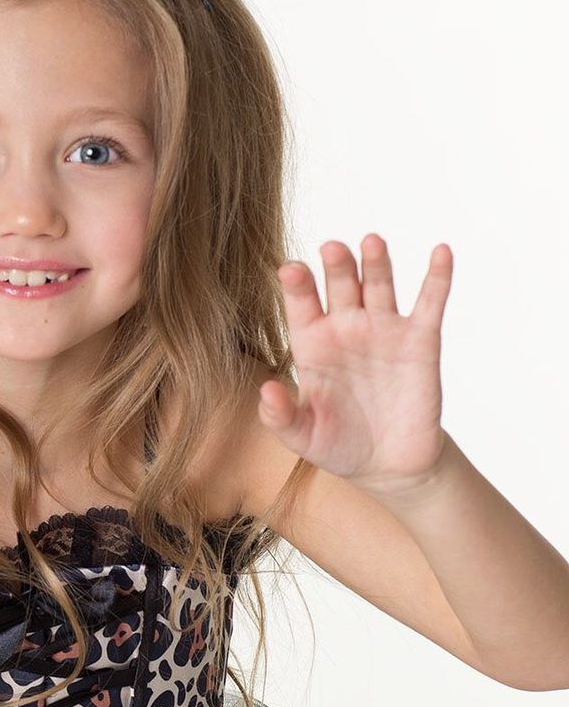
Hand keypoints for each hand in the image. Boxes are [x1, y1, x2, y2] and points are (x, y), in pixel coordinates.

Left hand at [258, 234, 451, 496]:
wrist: (388, 465)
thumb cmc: (337, 445)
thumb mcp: (301, 437)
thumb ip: (280, 416)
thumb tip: (265, 390)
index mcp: (312, 344)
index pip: (301, 305)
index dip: (297, 286)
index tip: (291, 269)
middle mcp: (346, 328)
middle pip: (340, 286)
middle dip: (337, 266)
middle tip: (332, 248)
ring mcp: (384, 331)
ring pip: (379, 286)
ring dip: (376, 263)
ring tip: (371, 242)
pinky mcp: (421, 341)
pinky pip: (430, 303)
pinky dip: (437, 277)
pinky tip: (440, 252)